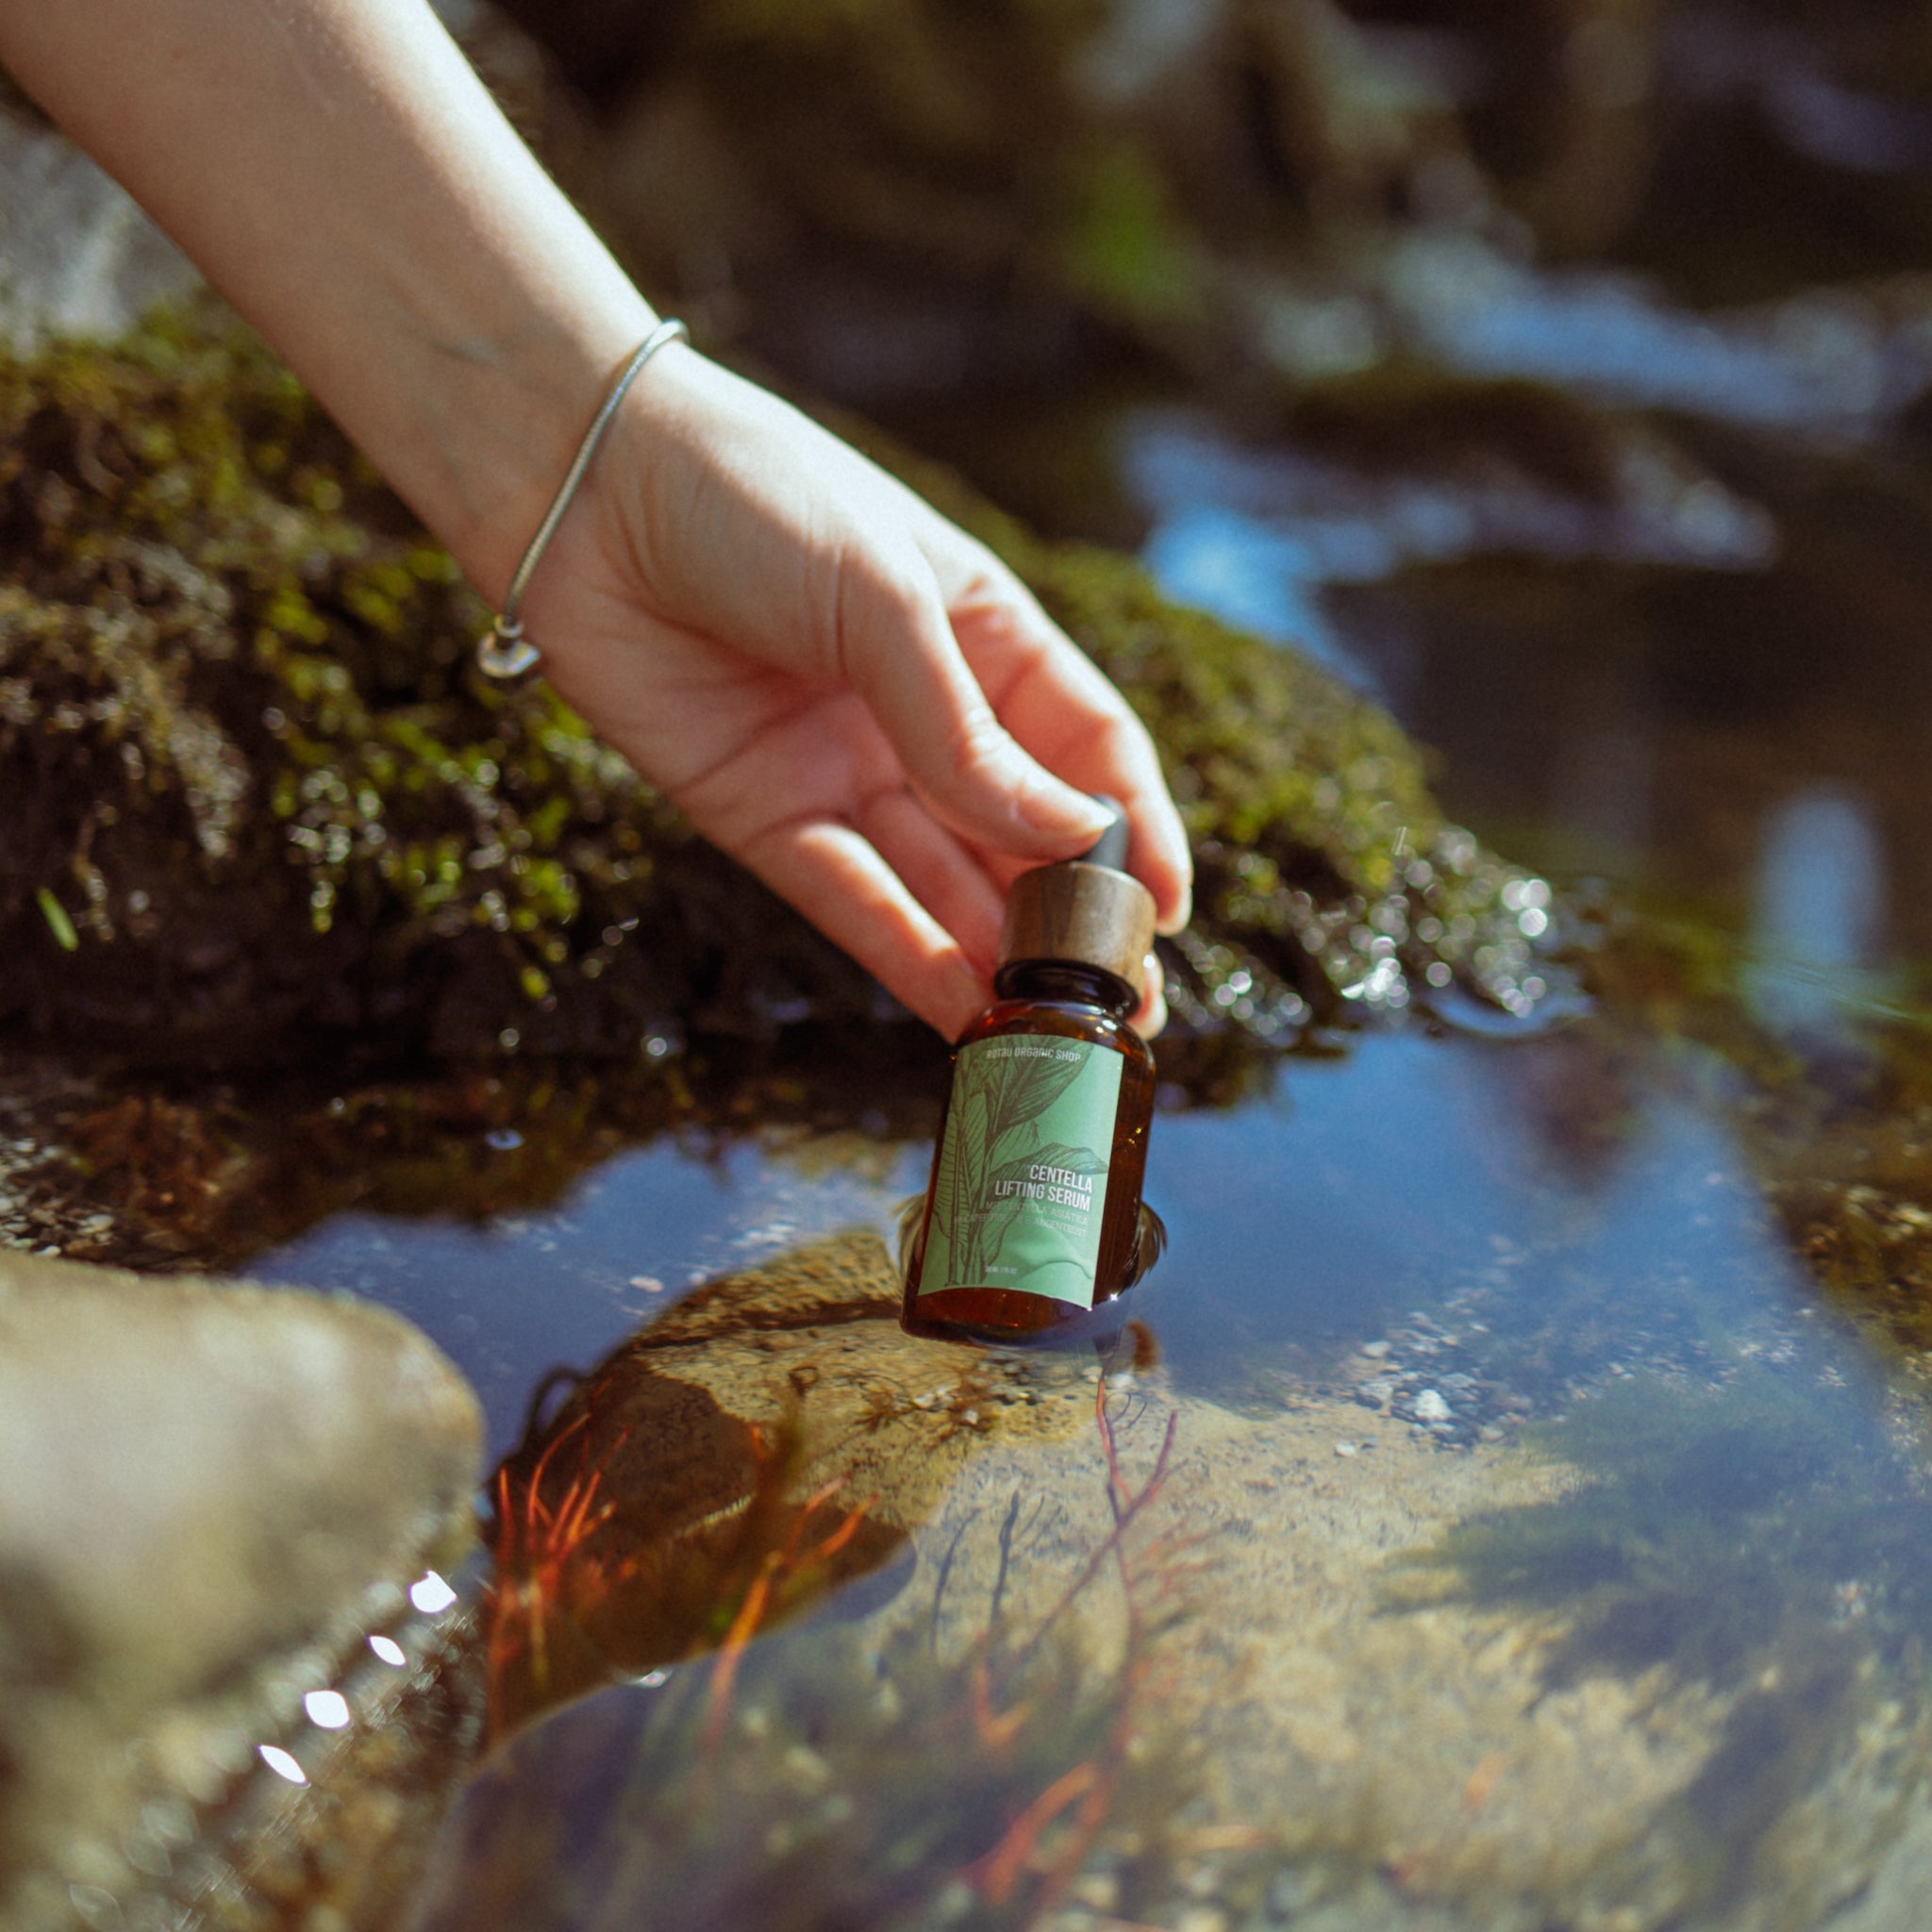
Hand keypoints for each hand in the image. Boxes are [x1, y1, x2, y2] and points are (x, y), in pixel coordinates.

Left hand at [518, 343, 1192, 1039]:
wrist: (580, 489)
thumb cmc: (753, 498)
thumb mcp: (887, 603)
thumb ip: (968, 736)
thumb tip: (1075, 839)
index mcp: (981, 633)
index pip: (1087, 746)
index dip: (1136, 827)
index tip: (1170, 912)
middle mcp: (921, 713)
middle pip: (1019, 833)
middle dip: (1073, 921)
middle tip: (1123, 1009)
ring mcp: (844, 770)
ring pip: (940, 882)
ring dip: (998, 958)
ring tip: (1057, 1034)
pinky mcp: (762, 817)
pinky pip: (850, 900)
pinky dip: (906, 956)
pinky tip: (962, 1011)